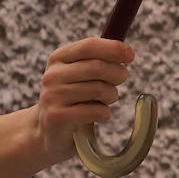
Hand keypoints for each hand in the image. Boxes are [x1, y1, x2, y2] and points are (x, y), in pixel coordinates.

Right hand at [34, 37, 134, 165]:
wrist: (48, 131)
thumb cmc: (73, 98)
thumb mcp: (80, 74)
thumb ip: (98, 59)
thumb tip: (127, 52)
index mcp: (58, 58)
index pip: (89, 46)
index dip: (113, 48)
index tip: (130, 55)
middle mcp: (53, 75)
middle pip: (97, 67)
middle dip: (117, 74)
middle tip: (119, 81)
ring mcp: (53, 96)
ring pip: (99, 89)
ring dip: (111, 96)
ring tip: (106, 100)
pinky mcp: (58, 117)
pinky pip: (96, 111)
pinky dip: (105, 113)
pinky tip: (98, 115)